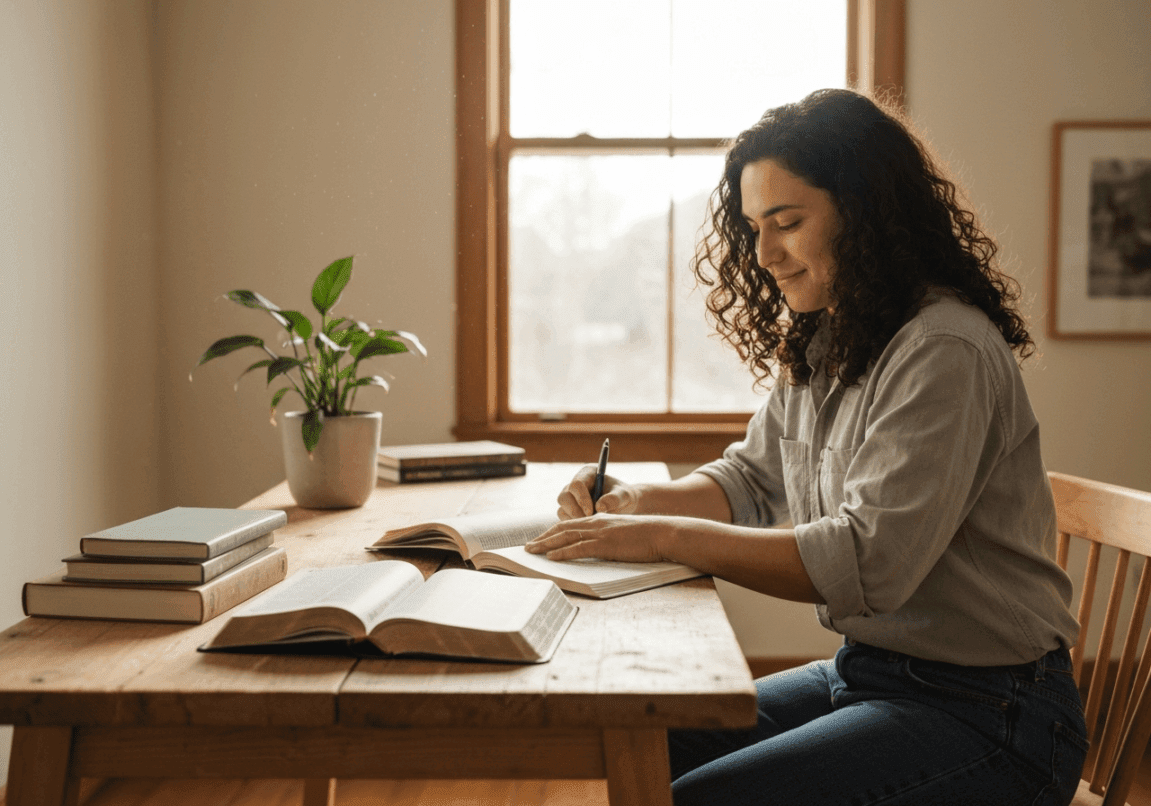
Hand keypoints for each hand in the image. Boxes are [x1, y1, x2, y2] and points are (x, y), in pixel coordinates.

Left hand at [526, 514, 669, 562]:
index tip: (540, 539)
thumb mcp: (622, 533)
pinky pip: (579, 548)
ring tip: (531, 551)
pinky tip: (551, 557)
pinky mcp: (605, 545)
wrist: (662, 533)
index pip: (570, 525)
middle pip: (562, 529)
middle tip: (527, 547)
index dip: (552, 532)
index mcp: (599, 520)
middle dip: (543, 538)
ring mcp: (600, 533)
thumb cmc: (646, 536)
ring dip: (545, 545)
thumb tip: (597, 547)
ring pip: (566, 537)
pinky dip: (562, 552)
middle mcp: (596, 523)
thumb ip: (608, 537)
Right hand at [556, 465, 640, 519]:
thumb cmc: (623, 497)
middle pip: (564, 497)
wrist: (622, 506)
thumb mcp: (624, 496)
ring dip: (575, 520)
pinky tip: (588, 528)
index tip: (591, 512)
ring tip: (592, 525)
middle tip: (590, 522)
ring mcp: (569, 498)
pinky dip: (574, 526)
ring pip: (562, 510)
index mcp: (587, 474)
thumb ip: (614, 498)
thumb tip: (599, 507)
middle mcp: (574, 485)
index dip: (582, 499)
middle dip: (576, 512)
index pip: (576, 484)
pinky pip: (564, 520)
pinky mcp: (568, 511)